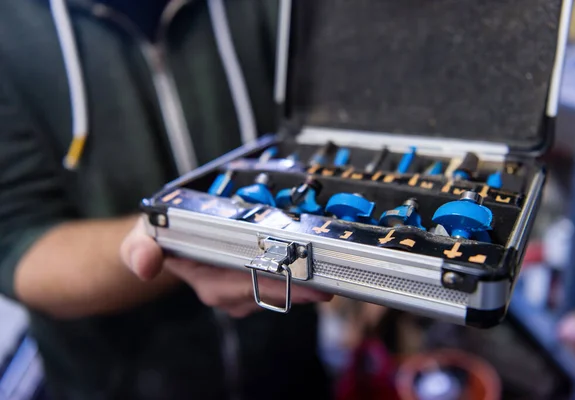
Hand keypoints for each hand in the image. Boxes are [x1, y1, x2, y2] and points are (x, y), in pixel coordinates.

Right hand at [120, 216, 331, 317]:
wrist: (172, 238)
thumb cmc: (162, 237)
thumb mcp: (144, 237)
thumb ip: (139, 248)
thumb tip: (144, 264)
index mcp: (208, 282)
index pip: (242, 287)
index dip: (269, 283)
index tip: (297, 278)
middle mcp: (230, 290)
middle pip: (269, 291)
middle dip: (298, 286)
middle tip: (327, 280)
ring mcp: (246, 286)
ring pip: (281, 289)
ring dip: (303, 282)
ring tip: (329, 273)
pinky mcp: (259, 278)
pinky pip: (283, 280)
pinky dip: (300, 272)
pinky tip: (318, 266)